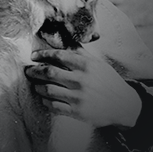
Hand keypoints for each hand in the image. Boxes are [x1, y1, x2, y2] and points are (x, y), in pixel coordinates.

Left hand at [25, 47, 141, 128]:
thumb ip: (79, 53)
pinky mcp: (77, 112)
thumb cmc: (108, 81)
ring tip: (36, 85)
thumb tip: (63, 39)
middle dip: (34, 71)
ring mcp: (78, 97)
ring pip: (48, 90)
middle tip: (28, 71)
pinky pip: (53, 106)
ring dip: (38, 87)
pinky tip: (44, 98)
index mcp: (86, 65)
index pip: (58, 56)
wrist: (124, 105)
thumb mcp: (97, 64)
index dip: (42, 55)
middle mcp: (81, 80)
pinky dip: (45, 101)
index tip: (33, 56)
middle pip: (49, 72)